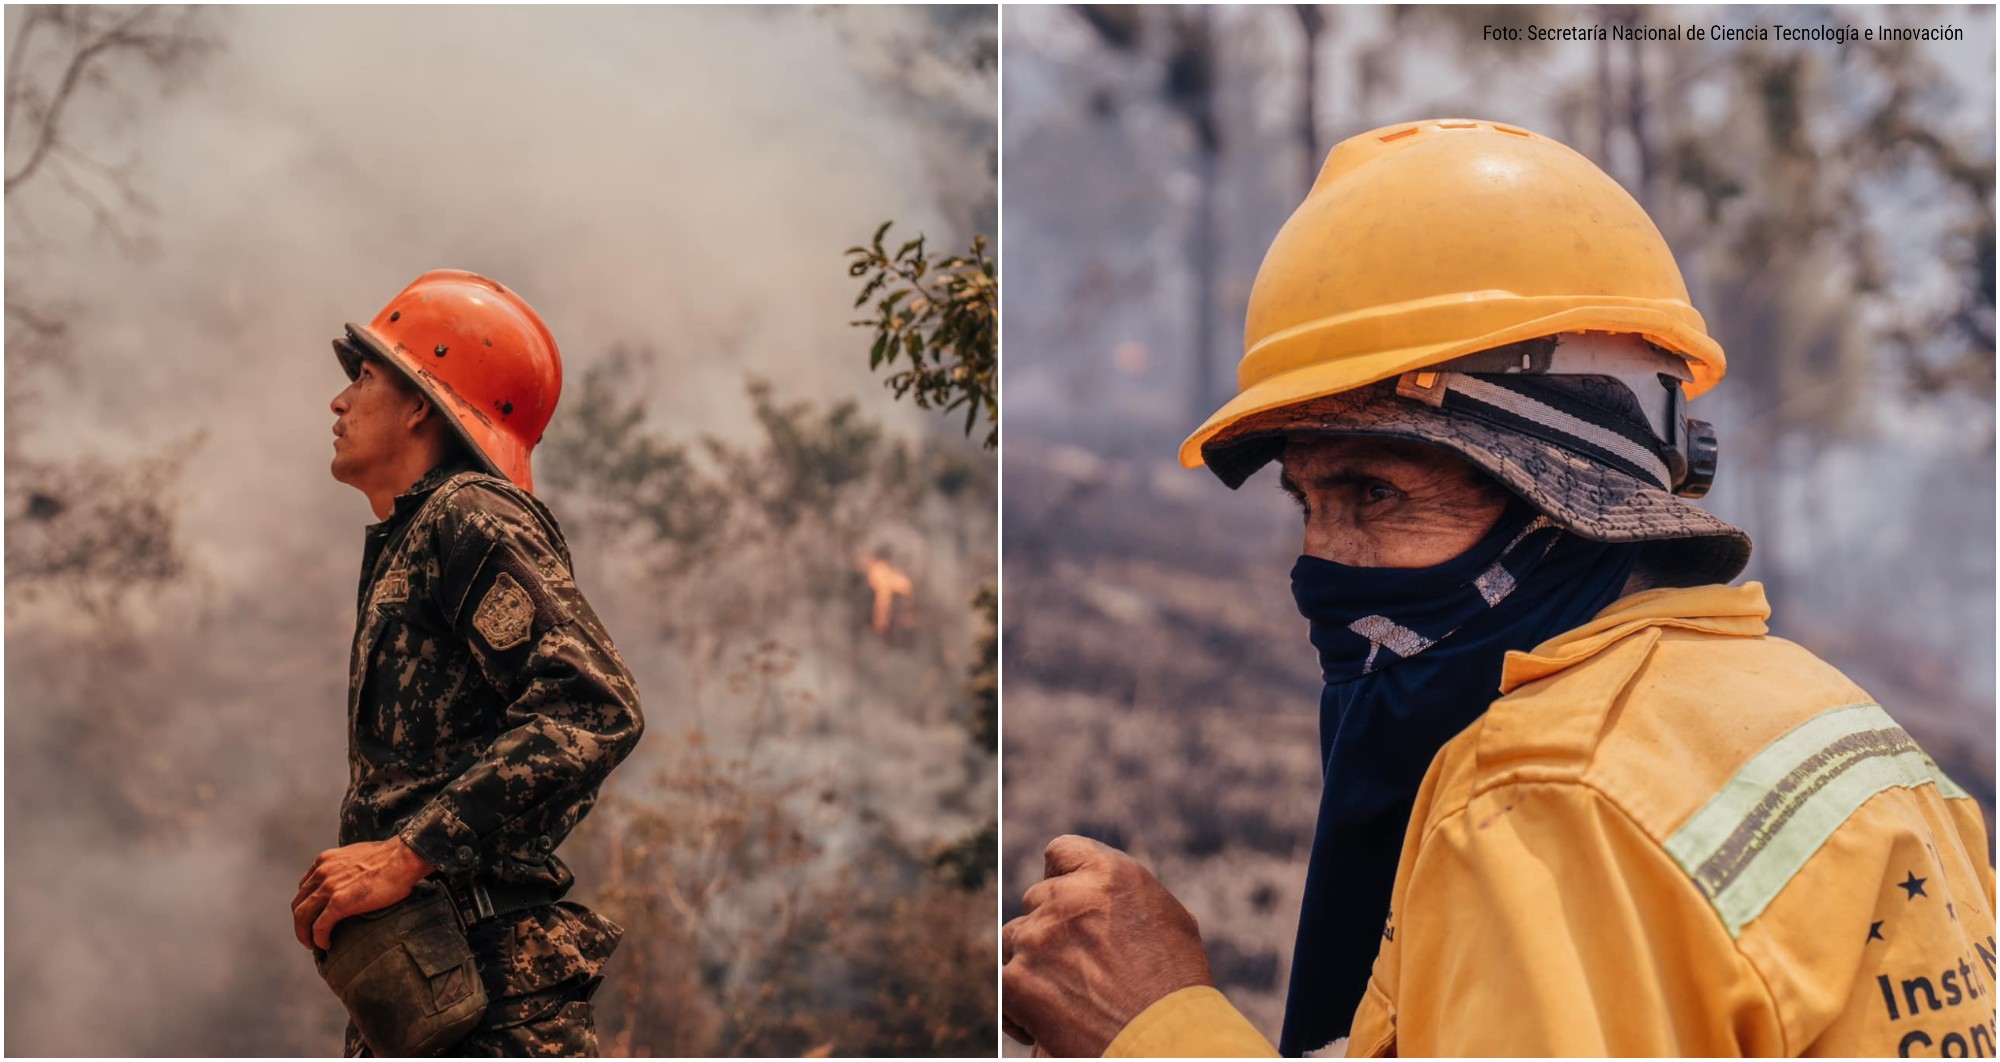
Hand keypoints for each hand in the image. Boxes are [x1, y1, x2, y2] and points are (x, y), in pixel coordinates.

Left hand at [291, 838, 435, 949]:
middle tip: (309, 935)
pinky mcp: (340, 902)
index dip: (306, 904)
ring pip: (302, 916)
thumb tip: (354, 878)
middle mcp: (322, 872)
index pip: (304, 886)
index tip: (313, 915)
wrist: (404, 857)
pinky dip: (318, 938)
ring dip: (304, 933)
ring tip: (313, 945)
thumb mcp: (359, 854)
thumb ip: (348, 865)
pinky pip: (319, 926)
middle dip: (300, 922)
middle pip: (298, 903)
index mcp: (325, 860)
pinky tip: (326, 945)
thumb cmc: (391, 857)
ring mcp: (329, 887)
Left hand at [1001, 835, 1213, 1057]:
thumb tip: (1095, 895)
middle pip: (1037, 899)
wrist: (1166, 1041)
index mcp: (1108, 874)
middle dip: (1052, 926)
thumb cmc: (1176, 986)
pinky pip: (1004, 980)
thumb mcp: (1165, 918)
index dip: (1062, 877)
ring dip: (1033, 959)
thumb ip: (1120, 896)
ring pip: (1016, 938)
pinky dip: (1018, 1002)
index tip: (1067, 900)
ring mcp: (1037, 937)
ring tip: (1066, 993)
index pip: (1061, 853)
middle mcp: (1066, 897)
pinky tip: (1041, 1020)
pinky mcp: (1017, 980)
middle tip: (1076, 961)